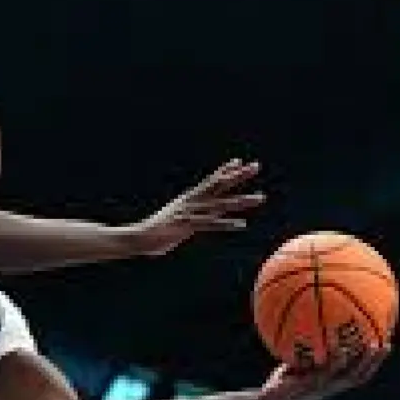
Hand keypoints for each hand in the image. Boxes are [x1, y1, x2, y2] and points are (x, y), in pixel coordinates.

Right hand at [131, 159, 264, 256]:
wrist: (137, 237)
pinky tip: (242, 224)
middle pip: (219, 186)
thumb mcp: (174, 220)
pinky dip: (226, 224)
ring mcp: (190, 213)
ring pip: (220, 205)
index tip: (240, 161)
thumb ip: (187, 218)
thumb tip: (191, 219)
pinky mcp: (187, 227)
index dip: (225, 171)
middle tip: (256, 166)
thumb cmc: (155, 232)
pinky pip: (210, 225)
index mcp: (188, 199)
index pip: (210, 182)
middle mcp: (191, 202)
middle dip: (238, 176)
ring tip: (261, 197)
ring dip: (241, 201)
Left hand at [259, 344, 389, 399]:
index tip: (386, 345)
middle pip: (358, 376)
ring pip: (345, 375)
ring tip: (367, 344)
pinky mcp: (306, 385)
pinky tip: (336, 347)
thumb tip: (310, 323)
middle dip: (373, 362)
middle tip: (385, 344)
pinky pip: (322, 372)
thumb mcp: (297, 363)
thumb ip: (307, 350)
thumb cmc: (283, 381)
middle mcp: (330, 387)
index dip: (373, 363)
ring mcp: (320, 387)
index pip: (359, 375)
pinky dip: (332, 361)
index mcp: (332, 383)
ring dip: (358, 360)